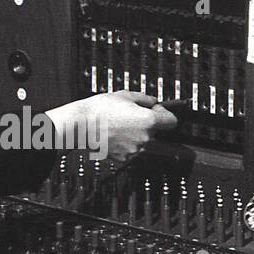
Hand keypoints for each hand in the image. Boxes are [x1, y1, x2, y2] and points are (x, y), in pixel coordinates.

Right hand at [46, 91, 178, 160]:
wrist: (80, 125)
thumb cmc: (99, 110)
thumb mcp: (125, 95)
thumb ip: (145, 98)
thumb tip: (153, 101)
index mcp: (149, 121)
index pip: (172, 122)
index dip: (166, 114)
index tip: (158, 111)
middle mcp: (145, 139)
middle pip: (156, 132)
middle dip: (148, 124)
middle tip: (131, 115)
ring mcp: (135, 150)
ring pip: (143, 141)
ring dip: (136, 134)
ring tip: (119, 124)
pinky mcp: (124, 158)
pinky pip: (131, 150)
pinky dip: (126, 143)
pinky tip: (115, 134)